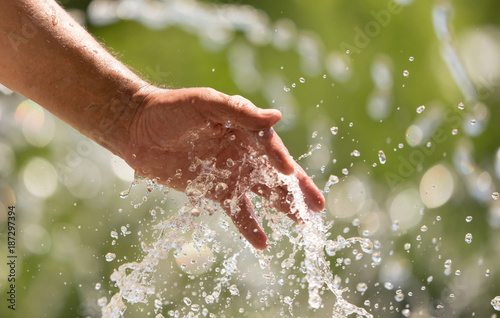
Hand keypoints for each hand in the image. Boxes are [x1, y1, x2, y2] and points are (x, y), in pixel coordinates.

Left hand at [124, 87, 324, 249]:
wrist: (137, 129)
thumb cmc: (171, 109)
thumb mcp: (205, 104)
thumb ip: (240, 113)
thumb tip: (278, 117)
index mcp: (244, 129)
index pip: (269, 147)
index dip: (280, 160)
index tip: (290, 174)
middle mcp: (242, 152)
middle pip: (275, 174)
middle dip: (298, 189)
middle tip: (318, 206)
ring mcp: (229, 173)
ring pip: (262, 194)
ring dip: (282, 209)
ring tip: (302, 224)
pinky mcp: (213, 191)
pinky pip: (236, 210)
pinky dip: (249, 226)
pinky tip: (262, 243)